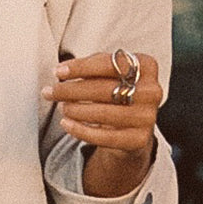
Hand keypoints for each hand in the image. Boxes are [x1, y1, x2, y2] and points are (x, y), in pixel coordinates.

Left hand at [42, 51, 162, 197]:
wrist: (131, 125)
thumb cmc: (114, 90)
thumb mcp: (107, 73)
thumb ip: (89, 67)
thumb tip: (61, 71)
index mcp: (146, 66)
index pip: (110, 63)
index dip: (81, 67)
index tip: (57, 71)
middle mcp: (152, 90)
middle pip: (105, 89)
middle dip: (71, 90)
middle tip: (50, 92)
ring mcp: (148, 117)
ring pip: (104, 113)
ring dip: (75, 110)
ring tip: (61, 108)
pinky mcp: (139, 140)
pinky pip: (105, 137)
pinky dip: (81, 130)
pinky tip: (66, 124)